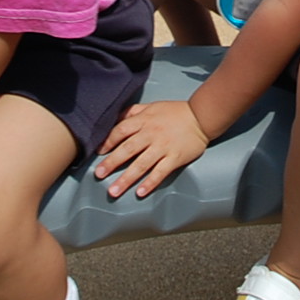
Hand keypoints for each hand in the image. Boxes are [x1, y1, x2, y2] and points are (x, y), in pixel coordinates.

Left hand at [94, 100, 208, 198]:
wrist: (201, 116)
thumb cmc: (175, 112)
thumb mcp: (151, 106)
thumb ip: (133, 112)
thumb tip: (114, 118)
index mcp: (144, 121)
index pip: (121, 131)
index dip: (107, 141)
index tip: (97, 152)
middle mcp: (151, 134)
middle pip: (127, 149)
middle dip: (111, 163)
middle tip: (99, 175)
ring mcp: (163, 147)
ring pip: (141, 164)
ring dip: (126, 179)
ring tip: (113, 191)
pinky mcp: (175, 158)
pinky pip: (160, 172)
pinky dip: (150, 183)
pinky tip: (140, 192)